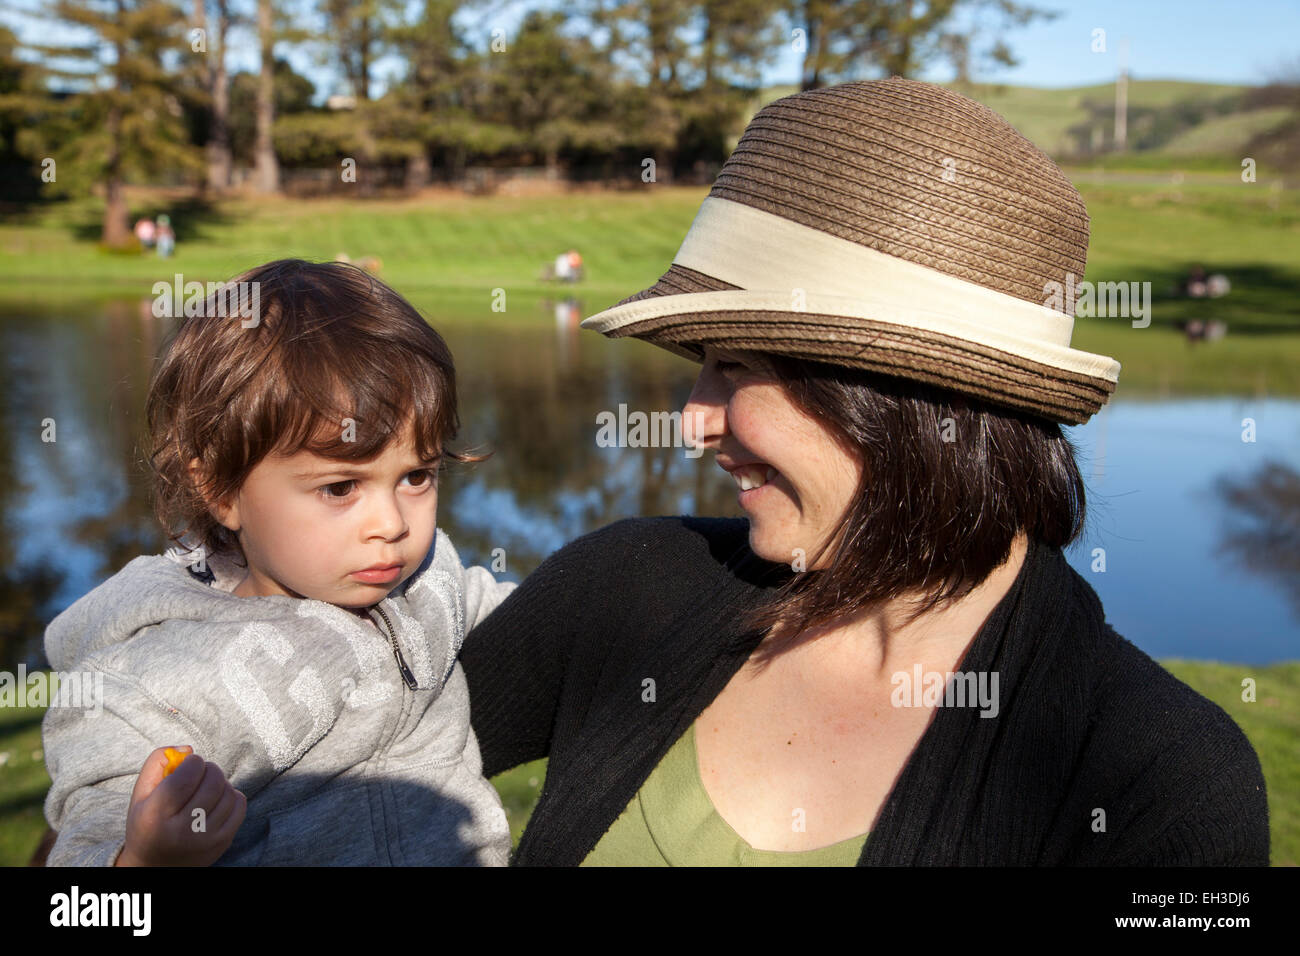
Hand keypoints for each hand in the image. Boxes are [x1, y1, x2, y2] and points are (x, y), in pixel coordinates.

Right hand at [116, 746, 246, 865]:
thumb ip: (157, 762)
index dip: (193, 761)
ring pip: (228, 792)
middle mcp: (182, 831)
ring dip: (220, 782)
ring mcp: (205, 839)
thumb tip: (188, 749)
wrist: (154, 866)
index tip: (189, 763)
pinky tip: (217, 799)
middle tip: (200, 772)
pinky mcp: (222, 843)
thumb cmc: (147, 822)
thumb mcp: (140, 793)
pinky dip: (232, 796)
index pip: (187, 776)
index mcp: (156, 816)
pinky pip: (239, 806)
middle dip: (209, 768)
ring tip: (206, 787)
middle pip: (212, 782)